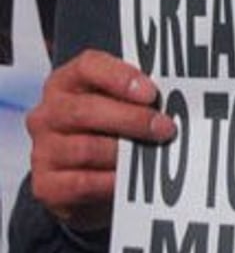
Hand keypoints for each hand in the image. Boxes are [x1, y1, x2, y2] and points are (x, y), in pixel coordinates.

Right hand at [26, 49, 175, 230]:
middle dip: (132, 119)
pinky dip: (111, 182)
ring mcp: (43, 149)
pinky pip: (82, 183)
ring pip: (86, 148)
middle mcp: (47, 113)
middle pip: (86, 110)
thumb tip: (173, 97)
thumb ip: (134, 97)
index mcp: (65, 82)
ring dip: (125, 153)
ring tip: (153, 156)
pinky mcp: (46, 185)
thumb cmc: (106, 132)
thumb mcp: (115, 106)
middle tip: (165, 129)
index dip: (120, 77)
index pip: (88, 67)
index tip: (151, 93)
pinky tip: (131, 183)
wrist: (81, 183)